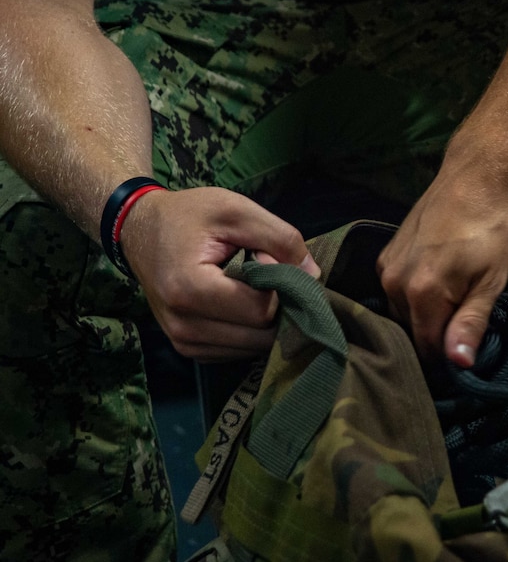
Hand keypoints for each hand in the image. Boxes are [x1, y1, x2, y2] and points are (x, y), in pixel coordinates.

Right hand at [121, 187, 319, 361]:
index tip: (263, 255)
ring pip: (253, 348)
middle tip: (260, 271)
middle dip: (275, 305)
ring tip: (245, 285)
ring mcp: (184, 343)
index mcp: (190, 290)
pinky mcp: (189, 350)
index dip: (276, 283)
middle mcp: (183, 326)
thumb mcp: (237, 210)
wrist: (140, 229)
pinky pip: (238, 351)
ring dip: (262, 320)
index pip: (262, 310)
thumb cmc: (189, 215)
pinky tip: (237, 302)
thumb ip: (281, 239)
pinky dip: (248, 330)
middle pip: (260, 335)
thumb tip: (313, 275)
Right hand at [377, 164, 507, 366]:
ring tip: (456, 297)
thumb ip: (471, 322)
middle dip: (437, 335)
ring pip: (403, 312)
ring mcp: (386, 267)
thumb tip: (459, 364)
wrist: (475, 177)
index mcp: (421, 292)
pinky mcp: (386, 255)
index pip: (427, 348)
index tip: (470, 350)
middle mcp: (394, 282)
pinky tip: (439, 280)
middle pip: (412, 331)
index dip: (449, 357)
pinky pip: (397, 291)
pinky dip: (416, 295)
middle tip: (467, 319)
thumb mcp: (493, 279)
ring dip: (426, 314)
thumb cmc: (493, 228)